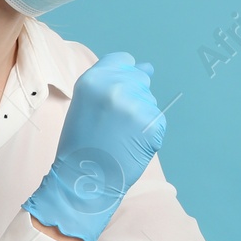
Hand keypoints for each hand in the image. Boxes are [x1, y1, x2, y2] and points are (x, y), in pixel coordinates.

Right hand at [24, 52, 164, 240]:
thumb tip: (148, 67)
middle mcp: (116, 87)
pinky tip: (131, 144)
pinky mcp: (154, 122)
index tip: (116, 94)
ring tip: (119, 135)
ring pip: (149, 100)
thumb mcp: (87, 104)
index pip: (123, 60)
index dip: (122, 76)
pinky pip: (158, 120)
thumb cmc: (82, 143)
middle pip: (140, 78)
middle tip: (114, 123)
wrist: (84, 180)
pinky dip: (149, 132)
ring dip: (141, 115)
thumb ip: (113, 82)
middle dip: (132, 96)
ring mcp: (136, 104)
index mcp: (93, 79)